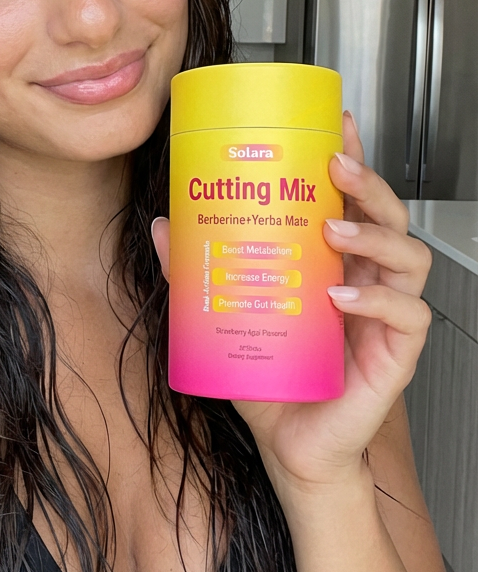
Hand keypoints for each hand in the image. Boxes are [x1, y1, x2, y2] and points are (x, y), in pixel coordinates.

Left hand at [151, 110, 432, 493]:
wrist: (290, 447)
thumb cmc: (270, 380)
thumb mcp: (223, 316)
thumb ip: (195, 271)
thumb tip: (163, 225)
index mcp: (335, 262)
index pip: (353, 199)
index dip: (353, 157)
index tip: (337, 123)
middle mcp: (367, 280)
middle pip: (389, 215)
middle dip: (368, 183)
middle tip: (335, 166)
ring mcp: (385, 315)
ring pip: (409, 257)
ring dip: (374, 233)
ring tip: (334, 227)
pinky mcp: (396, 353)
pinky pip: (408, 315)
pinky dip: (379, 299)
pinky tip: (342, 294)